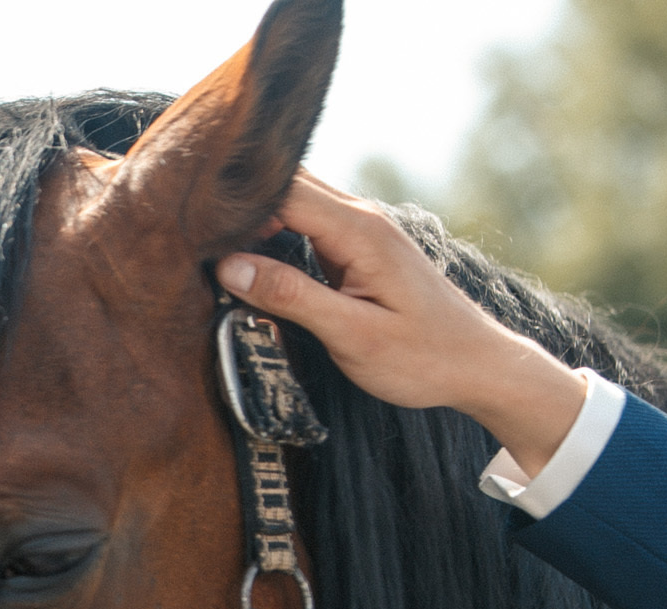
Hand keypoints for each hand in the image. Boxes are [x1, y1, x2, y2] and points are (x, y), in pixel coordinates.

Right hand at [217, 172, 587, 475]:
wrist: (479, 366)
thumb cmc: (422, 357)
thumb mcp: (351, 336)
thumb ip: (291, 297)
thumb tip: (230, 267)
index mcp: (361, 231)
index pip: (283, 192)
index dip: (233, 204)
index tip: (189, 225)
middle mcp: (363, 218)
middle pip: (286, 184)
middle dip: (238, 202)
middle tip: (187, 228)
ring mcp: (364, 230)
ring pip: (295, 200)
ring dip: (255, 216)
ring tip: (208, 239)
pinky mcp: (361, 248)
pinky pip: (307, 222)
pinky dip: (274, 231)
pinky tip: (249, 253)